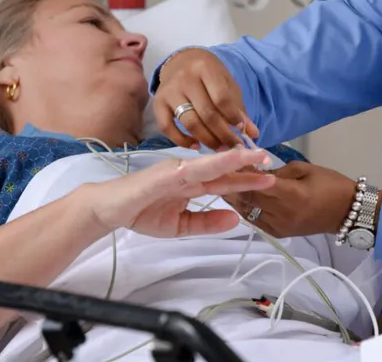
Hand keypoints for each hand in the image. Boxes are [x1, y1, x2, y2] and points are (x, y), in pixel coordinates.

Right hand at [87, 147, 275, 237]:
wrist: (109, 209)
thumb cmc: (141, 212)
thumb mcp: (181, 225)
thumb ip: (207, 222)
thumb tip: (235, 219)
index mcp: (192, 184)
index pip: (225, 181)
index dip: (247, 179)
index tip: (270, 178)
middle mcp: (187, 173)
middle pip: (223, 169)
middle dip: (247, 165)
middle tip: (272, 160)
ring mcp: (176, 171)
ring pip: (210, 164)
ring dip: (233, 158)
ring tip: (255, 155)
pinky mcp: (164, 174)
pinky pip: (189, 169)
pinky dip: (206, 165)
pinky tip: (222, 163)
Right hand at [153, 48, 259, 150]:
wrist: (181, 62)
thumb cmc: (209, 74)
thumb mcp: (227, 84)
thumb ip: (238, 108)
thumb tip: (252, 133)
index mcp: (205, 68)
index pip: (221, 98)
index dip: (233, 117)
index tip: (242, 131)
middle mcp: (185, 78)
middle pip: (206, 113)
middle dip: (223, 134)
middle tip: (233, 147)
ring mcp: (169, 91)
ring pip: (190, 122)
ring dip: (207, 140)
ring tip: (219, 148)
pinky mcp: (157, 103)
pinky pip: (167, 128)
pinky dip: (182, 140)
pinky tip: (196, 145)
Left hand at [223, 161, 356, 238]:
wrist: (346, 212)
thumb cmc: (330, 184)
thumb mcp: (305, 169)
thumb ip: (278, 170)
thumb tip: (255, 170)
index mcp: (292, 195)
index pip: (257, 183)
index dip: (241, 172)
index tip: (228, 158)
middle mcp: (282, 214)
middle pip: (249, 198)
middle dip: (232, 184)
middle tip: (218, 169)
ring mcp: (279, 226)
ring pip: (247, 210)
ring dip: (234, 197)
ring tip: (221, 182)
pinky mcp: (278, 233)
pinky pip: (254, 220)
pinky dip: (244, 208)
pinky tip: (236, 197)